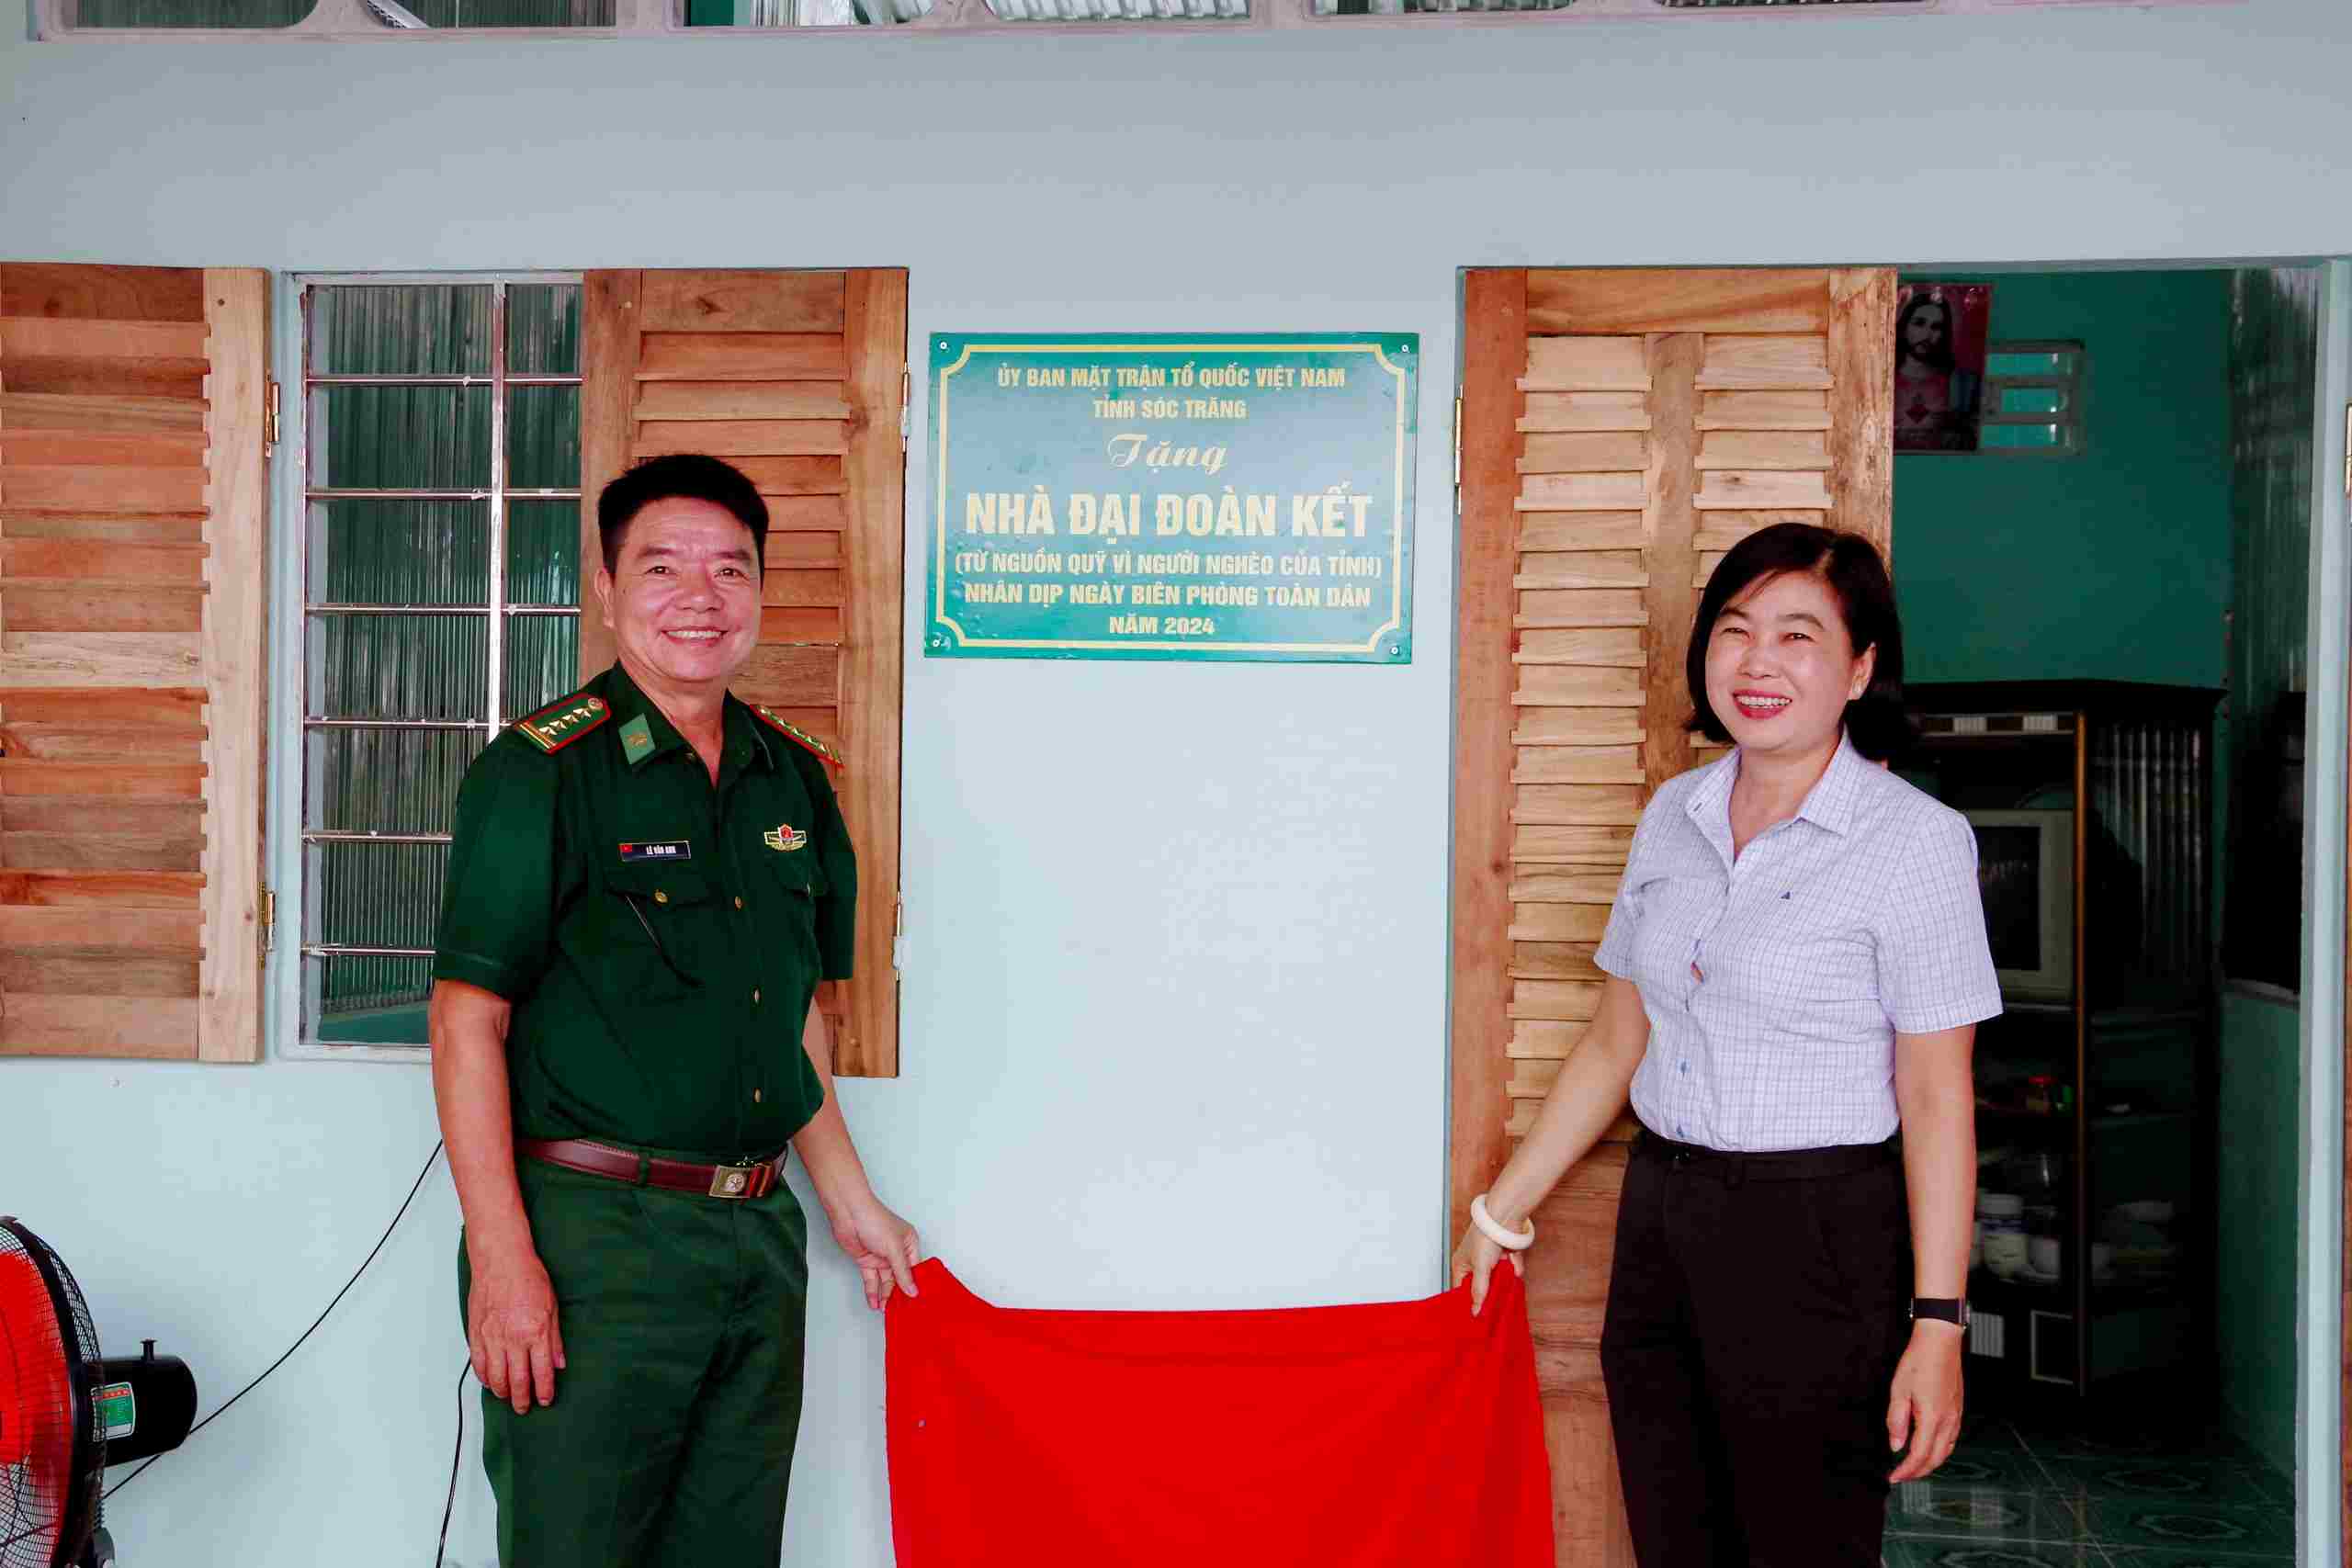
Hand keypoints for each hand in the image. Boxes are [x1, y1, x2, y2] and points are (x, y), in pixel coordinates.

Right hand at [467, 1246, 564, 1414]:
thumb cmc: (528, 1278)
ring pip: (496, 1377)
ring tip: (509, 1399)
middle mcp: (513, 1339)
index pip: (541, 1372)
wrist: (501, 1261)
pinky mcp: (477, 1334)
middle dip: (522, 1399)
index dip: (543, 1391)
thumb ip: (554, 1339)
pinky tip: (491, 1383)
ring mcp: (492, 1338)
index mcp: (535, 1332)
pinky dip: (485, 1377)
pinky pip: (479, 1364)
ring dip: (503, 1393)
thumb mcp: (552, 1307)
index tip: (545, 1401)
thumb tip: (558, 1363)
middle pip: (517, 1380)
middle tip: (525, 1408)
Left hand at [830, 1194, 920, 1309]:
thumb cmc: (874, 1220)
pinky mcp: (866, 1261)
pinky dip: (872, 1292)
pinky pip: (871, 1280)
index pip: (915, 1269)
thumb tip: (913, 1290)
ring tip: (886, 1310)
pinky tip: (875, 1303)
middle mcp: (896, 1251)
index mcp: (909, 1243)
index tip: (916, 1302)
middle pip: (900, 1277)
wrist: (848, 1213)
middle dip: (899, 1293)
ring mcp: (880, 1257)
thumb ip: (903, 1272)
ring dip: (885, 1295)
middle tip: (901, 1310)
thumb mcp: (894, 1248)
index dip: (915, 1285)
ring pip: (885, 1281)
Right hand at [1448, 1222, 1523, 1316]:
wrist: (1506, 1217)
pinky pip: (1510, 1270)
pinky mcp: (1505, 1256)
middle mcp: (1474, 1263)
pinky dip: (1514, 1268)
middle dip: (1490, 1292)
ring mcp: (1491, 1260)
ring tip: (1506, 1282)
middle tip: (1495, 1305)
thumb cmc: (1485, 1235)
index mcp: (1461, 1265)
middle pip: (1481, 1286)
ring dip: (1504, 1280)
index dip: (1469, 1302)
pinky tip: (1513, 1263)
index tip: (1477, 1316)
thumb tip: (1476, 1311)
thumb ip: (1479, 1291)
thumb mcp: (1480, 1268)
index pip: (1461, 1290)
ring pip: (1498, 1279)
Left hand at [1886, 1322, 1964, 1480]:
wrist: (1940, 1344)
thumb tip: (1896, 1445)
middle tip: (1901, 1476)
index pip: (1919, 1455)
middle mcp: (1948, 1421)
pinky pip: (1951, 1441)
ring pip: (1945, 1452)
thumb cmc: (1919, 1362)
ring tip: (1913, 1467)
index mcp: (1932, 1418)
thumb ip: (1897, 1420)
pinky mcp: (1958, 1411)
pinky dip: (1940, 1452)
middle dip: (1918, 1472)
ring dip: (1930, 1464)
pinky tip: (1930, 1450)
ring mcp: (1956, 1417)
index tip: (1893, 1477)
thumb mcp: (1899, 1390)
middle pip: (1935, 1459)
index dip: (1906, 1470)